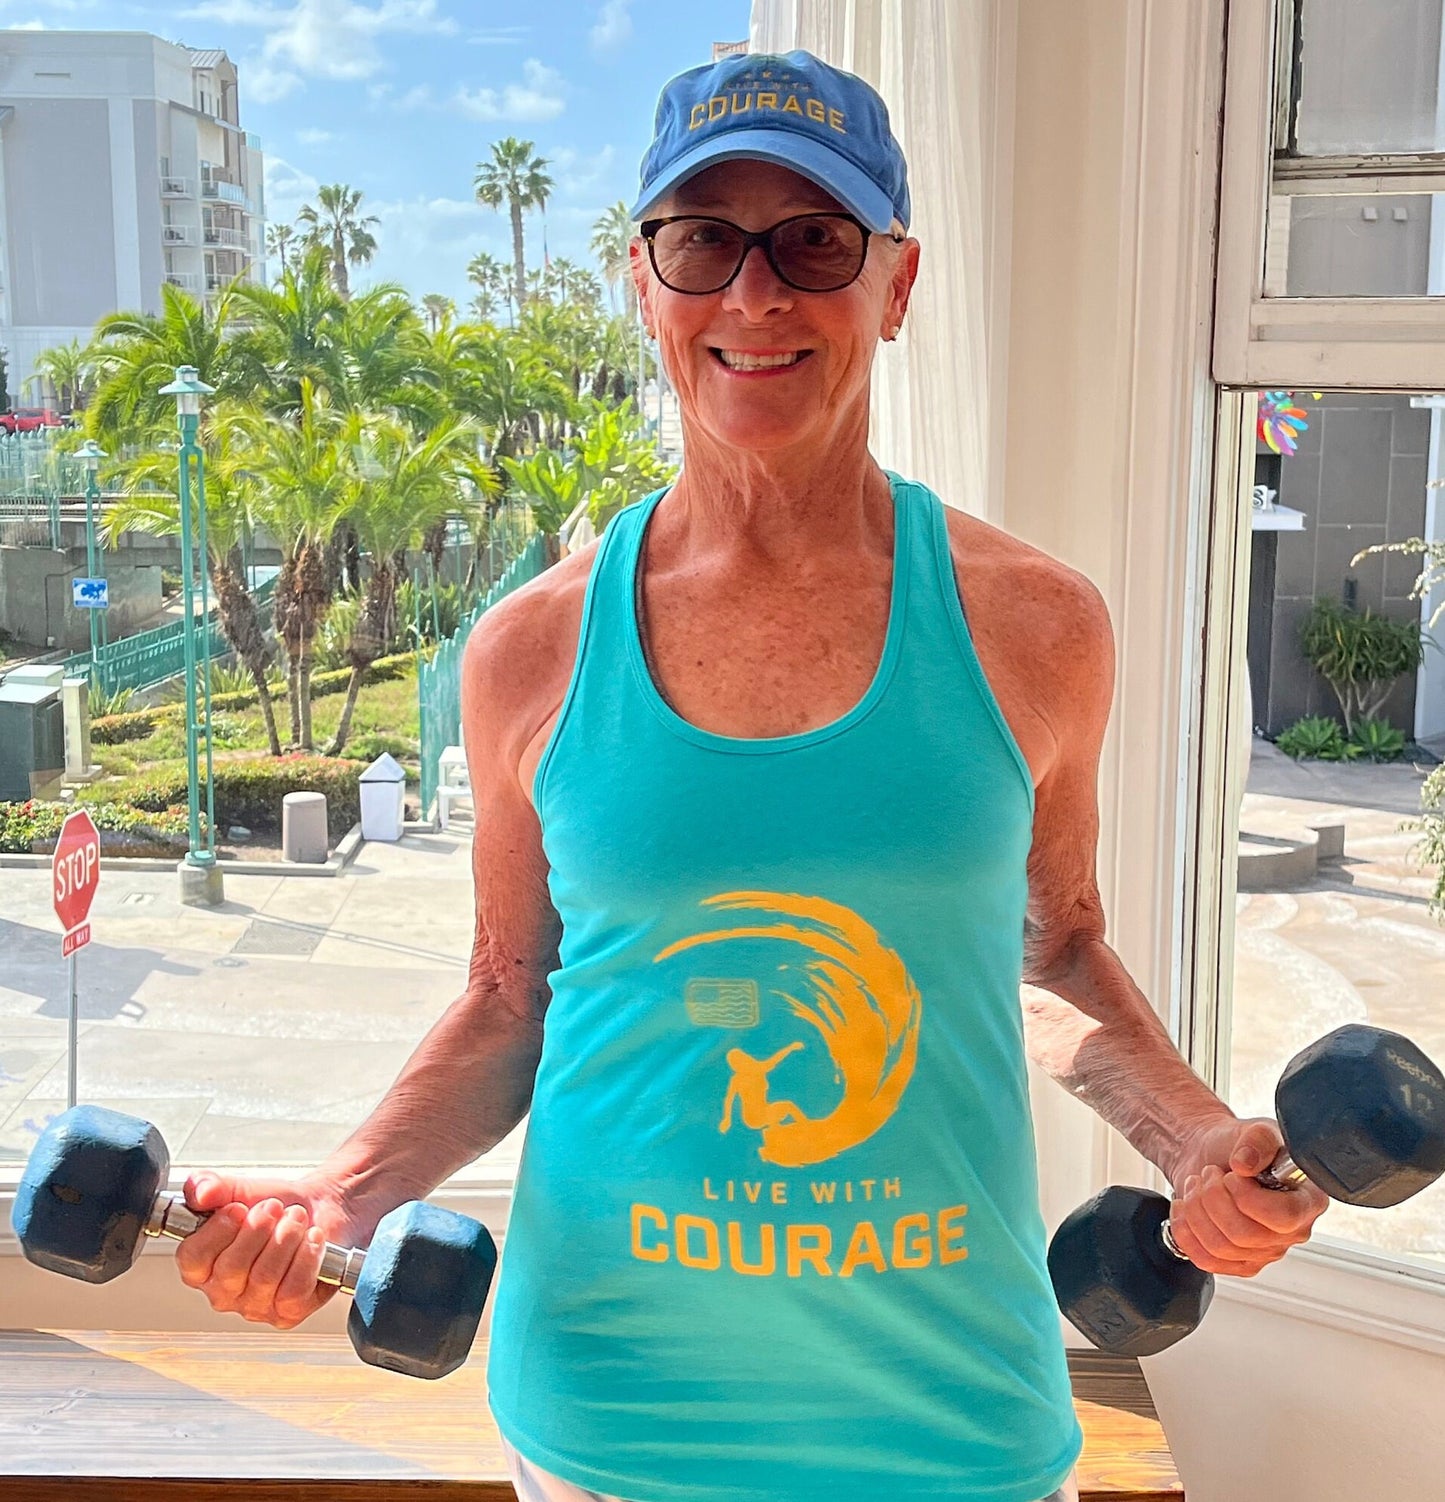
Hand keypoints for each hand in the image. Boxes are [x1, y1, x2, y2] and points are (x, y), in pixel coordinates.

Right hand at [174, 1171, 372, 1329]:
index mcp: (202, 1266)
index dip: (216, 1232)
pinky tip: (312, 1238)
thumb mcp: (239, 1189)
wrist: (320, 1206)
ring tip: (296, 1218)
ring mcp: (256, 1306)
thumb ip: (210, 1186)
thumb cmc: (277, 1205)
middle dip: (258, 1229)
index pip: (193, 1259)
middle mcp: (224, 1292)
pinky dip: (307, 1256)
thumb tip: (199, 1193)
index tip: (237, 1209)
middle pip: (231, 1269)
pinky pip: (294, 1288)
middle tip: (274, 1207)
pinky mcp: (289, 1311)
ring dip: (286, 1237)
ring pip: (265, 1277)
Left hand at [1167, 1116, 1328, 1276]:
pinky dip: (1185, 1230)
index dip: (1248, 1197)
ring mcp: (1265, 1251)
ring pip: (1221, 1247)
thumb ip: (1258, 1140)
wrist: (1211, 1156)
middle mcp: (1291, 1231)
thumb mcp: (1255, 1129)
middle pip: (1245, 1235)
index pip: (1284, 1217)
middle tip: (1209, 1174)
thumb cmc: (1239, 1146)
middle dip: (1214, 1198)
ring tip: (1197, 1186)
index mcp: (1307, 1200)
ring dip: (1197, 1210)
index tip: (1232, 1175)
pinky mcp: (1238, 1262)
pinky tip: (1186, 1208)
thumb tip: (1246, 1164)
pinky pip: (1207, 1261)